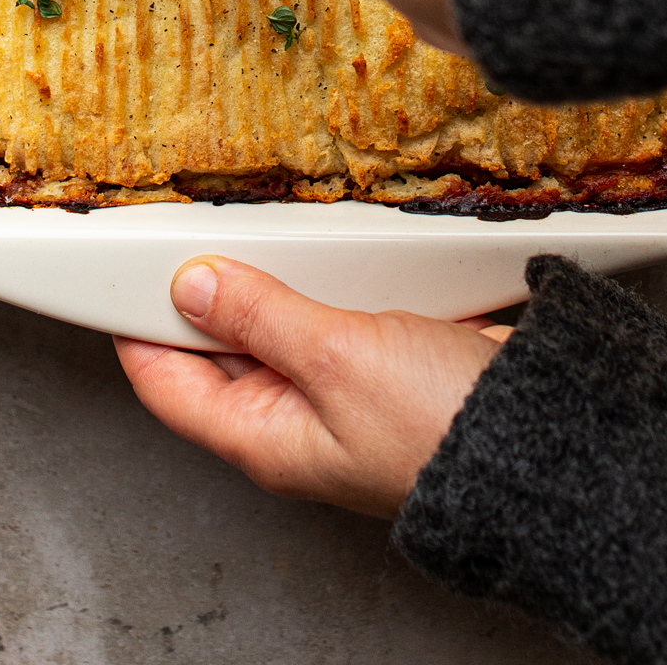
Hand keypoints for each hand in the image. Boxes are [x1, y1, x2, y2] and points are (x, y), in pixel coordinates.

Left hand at [115, 256, 510, 518]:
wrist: (549, 439)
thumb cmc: (444, 429)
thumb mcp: (337, 358)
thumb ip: (262, 317)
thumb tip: (193, 285)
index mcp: (266, 438)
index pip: (167, 382)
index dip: (136, 324)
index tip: (117, 268)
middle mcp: (297, 421)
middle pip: (219, 350)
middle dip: (202, 292)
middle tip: (186, 227)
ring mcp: (343, 394)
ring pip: (278, 326)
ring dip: (269, 279)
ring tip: (252, 226)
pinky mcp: (388, 365)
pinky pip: (334, 314)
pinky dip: (325, 277)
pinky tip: (330, 244)